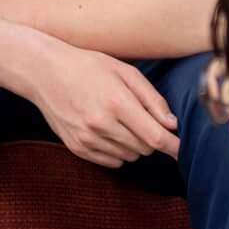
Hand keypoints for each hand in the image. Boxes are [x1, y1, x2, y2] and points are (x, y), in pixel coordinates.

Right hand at [28, 41, 181, 166]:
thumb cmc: (88, 66)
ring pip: (130, 156)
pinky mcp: (77, 148)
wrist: (44, 72)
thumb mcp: (125, 72)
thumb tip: (172, 125)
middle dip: (152, 138)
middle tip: (143, 119)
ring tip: (121, 121)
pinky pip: (112, 162)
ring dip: (135, 144)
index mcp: (117, 102)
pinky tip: (108, 131)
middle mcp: (101, 124)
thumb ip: (152, 99)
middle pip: (145, 148)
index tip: (184, 150)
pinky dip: (118, 151)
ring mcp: (87, 138)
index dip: (174, 147)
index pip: (155, 137)